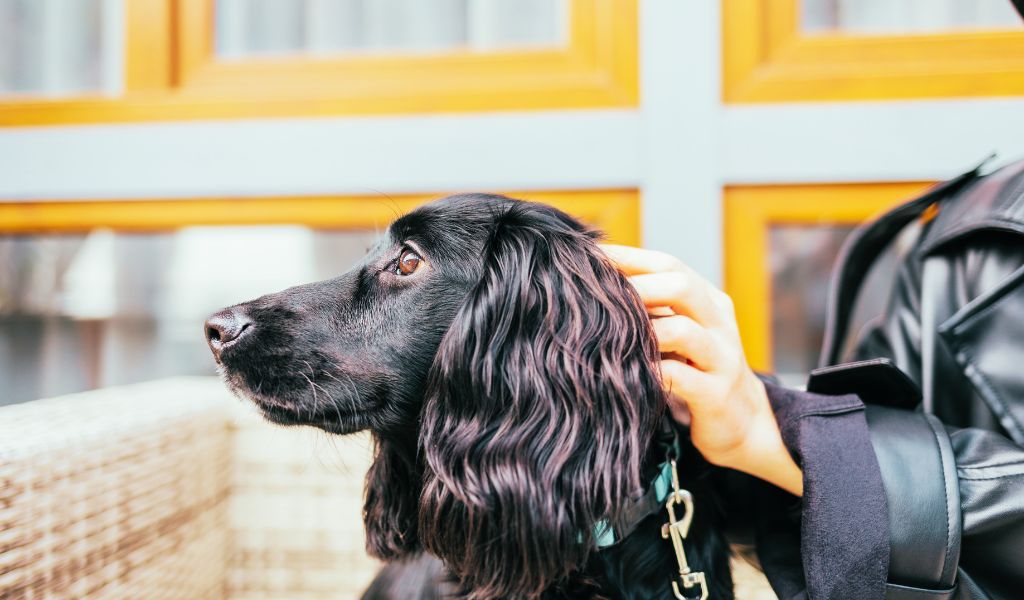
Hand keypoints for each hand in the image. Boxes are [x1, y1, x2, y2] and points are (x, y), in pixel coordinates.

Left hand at [602, 244, 802, 495]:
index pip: (669, 265)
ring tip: (608, 333)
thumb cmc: (699, 373)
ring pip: (683, 331)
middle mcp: (720, 324)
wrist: (746, 425)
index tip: (589, 255)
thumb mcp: (683, 336)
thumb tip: (598, 287)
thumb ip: (656, 311)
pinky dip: (651, 372)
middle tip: (596, 294)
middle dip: (637, 286)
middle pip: (682, 287)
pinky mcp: (716, 395)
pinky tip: (626, 373)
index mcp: (710, 302)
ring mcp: (722, 359)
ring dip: (643, 330)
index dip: (629, 257)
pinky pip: (680, 378)